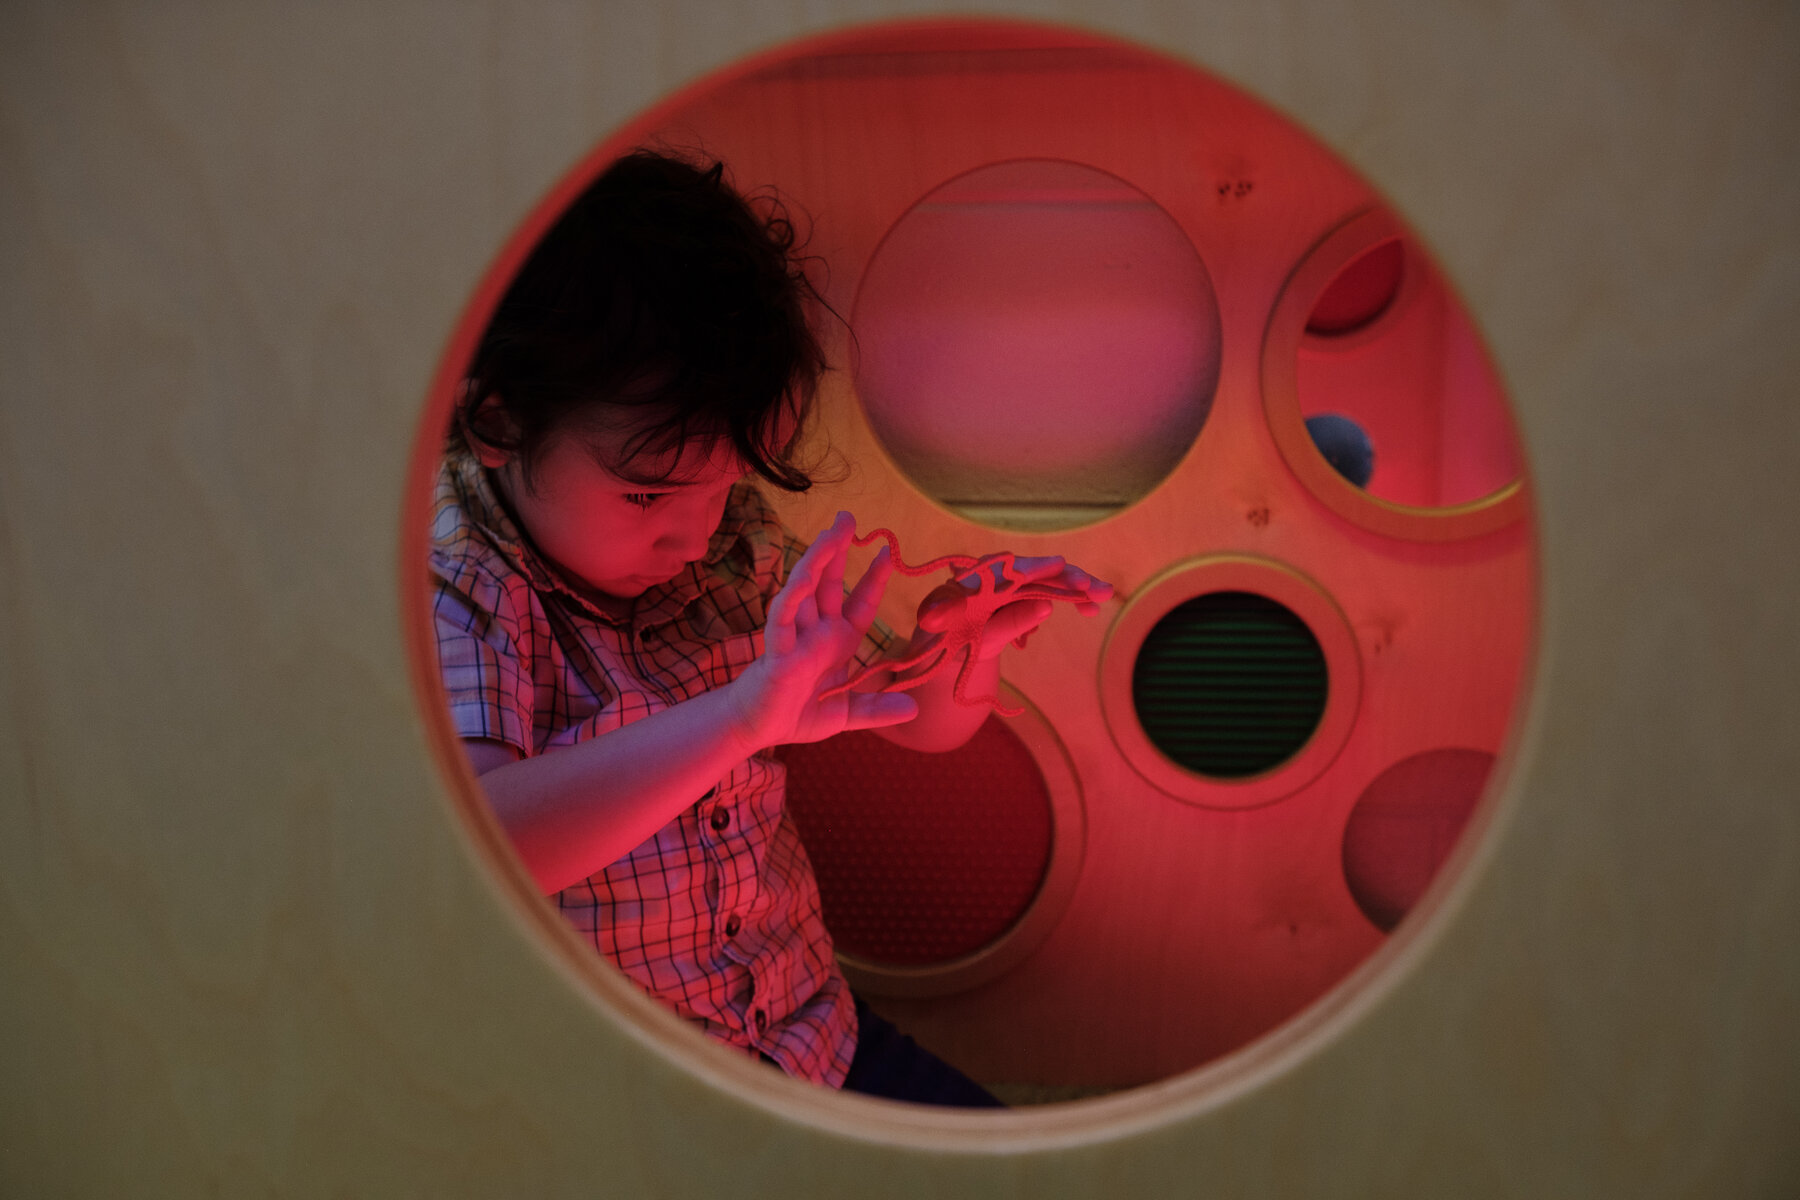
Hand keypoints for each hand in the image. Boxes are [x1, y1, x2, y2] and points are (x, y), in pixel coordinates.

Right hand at [725, 511, 917, 749]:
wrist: (756, 731)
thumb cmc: (795, 716)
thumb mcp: (847, 715)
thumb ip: (877, 709)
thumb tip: (913, 710)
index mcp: (837, 641)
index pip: (859, 603)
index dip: (873, 579)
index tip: (889, 553)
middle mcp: (817, 632)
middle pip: (828, 582)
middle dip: (837, 549)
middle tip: (846, 517)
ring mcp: (796, 637)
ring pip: (805, 590)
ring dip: (816, 560)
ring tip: (830, 532)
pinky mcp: (775, 651)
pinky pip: (782, 619)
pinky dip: (792, 597)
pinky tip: (804, 575)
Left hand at [916, 555, 1113, 660]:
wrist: (944, 653)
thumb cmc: (952, 646)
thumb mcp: (980, 641)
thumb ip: (1009, 624)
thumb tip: (1046, 606)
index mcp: (976, 582)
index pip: (1010, 569)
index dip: (1036, 567)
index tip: (1060, 565)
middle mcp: (994, 575)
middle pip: (1035, 571)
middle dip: (1068, 578)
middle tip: (1098, 590)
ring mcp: (1008, 584)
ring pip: (1046, 580)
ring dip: (1075, 588)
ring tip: (1102, 599)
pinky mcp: (1018, 593)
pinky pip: (1046, 591)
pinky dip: (1066, 598)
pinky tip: (1088, 609)